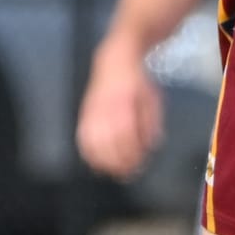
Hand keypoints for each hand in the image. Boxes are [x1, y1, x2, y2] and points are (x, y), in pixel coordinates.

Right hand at [76, 43, 163, 178]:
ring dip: (103, 162)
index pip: (125, 137)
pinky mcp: (84, 114)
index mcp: (124, 105)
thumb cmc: (137, 81)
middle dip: (118, 163)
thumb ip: (152, 122)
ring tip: (113, 171)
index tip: (139, 165)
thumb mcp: (152, 98)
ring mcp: (92, 112)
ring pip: (92, 145)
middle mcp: (105, 110)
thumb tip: (152, 145)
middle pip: (108, 145)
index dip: (131, 155)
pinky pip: (82, 139)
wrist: (115, 60)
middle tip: (127, 173)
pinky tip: (96, 162)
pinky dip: (88, 154)